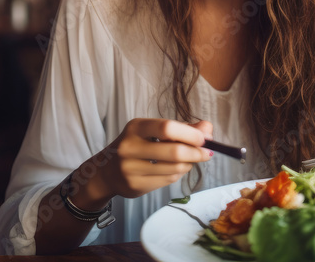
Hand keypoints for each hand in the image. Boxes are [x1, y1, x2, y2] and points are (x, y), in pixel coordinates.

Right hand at [97, 119, 212, 199]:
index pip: (167, 128)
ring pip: (174, 168)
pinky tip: (176, 169)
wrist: (106, 172)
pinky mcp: (135, 185)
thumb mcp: (153, 132)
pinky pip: (168, 180)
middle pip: (174, 151)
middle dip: (196, 153)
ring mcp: (130, 168)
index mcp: (136, 127)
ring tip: (190, 160)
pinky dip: (178, 174)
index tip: (205, 138)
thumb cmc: (137, 146)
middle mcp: (130, 147)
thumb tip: (208, 128)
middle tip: (207, 153)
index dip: (190, 134)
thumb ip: (181, 128)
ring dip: (189, 164)